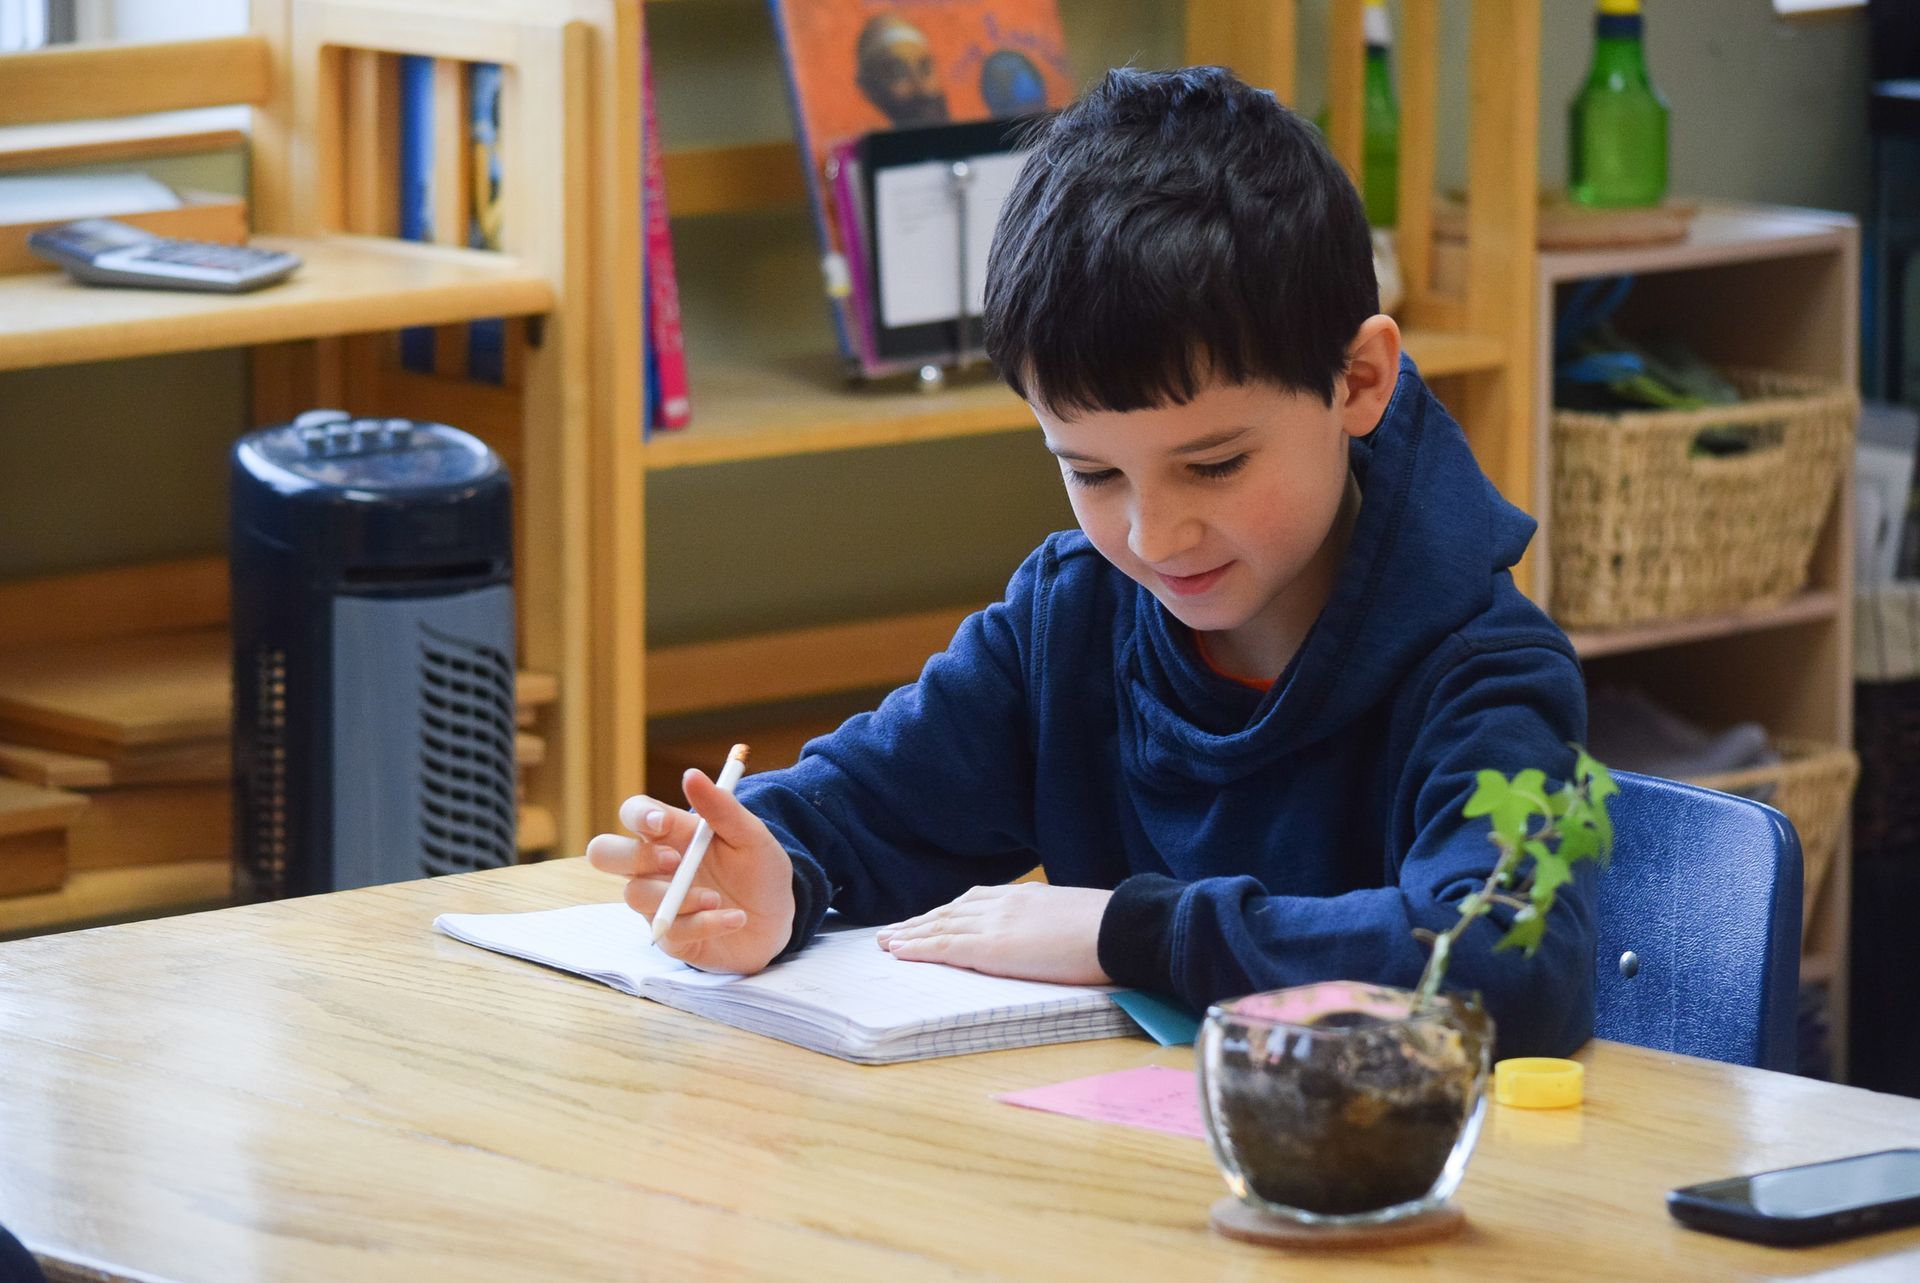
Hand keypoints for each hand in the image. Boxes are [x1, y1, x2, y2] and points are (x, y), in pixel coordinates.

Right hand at [585, 769, 795, 973]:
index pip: (633, 813)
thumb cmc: (760, 871)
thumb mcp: (752, 836)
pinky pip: (669, 931)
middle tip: (673, 862)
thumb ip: (723, 808)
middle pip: (604, 853)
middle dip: (631, 856)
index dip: (637, 815)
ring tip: (718, 898)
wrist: (780, 919)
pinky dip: (706, 924)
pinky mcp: (671, 937)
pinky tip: (735, 919)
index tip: (661, 824)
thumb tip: (691, 774)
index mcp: (671, 833)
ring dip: (679, 897)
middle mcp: (655, 866)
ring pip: (634, 895)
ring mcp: (658, 903)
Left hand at [875, 884, 1114, 985]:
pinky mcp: (992, 948)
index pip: (973, 902)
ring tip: (886, 942)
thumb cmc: (1111, 928)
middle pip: (949, 912)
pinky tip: (898, 951)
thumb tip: (1049, 934)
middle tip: (892, 931)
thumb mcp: (1073, 916)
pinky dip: (918, 948)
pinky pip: (945, 947)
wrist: (1121, 928)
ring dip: (909, 934)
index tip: (927, 918)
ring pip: (940, 927)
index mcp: (1024, 897)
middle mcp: (1003, 904)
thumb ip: (1050, 922)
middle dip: (919, 922)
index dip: (945, 912)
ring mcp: (996, 924)